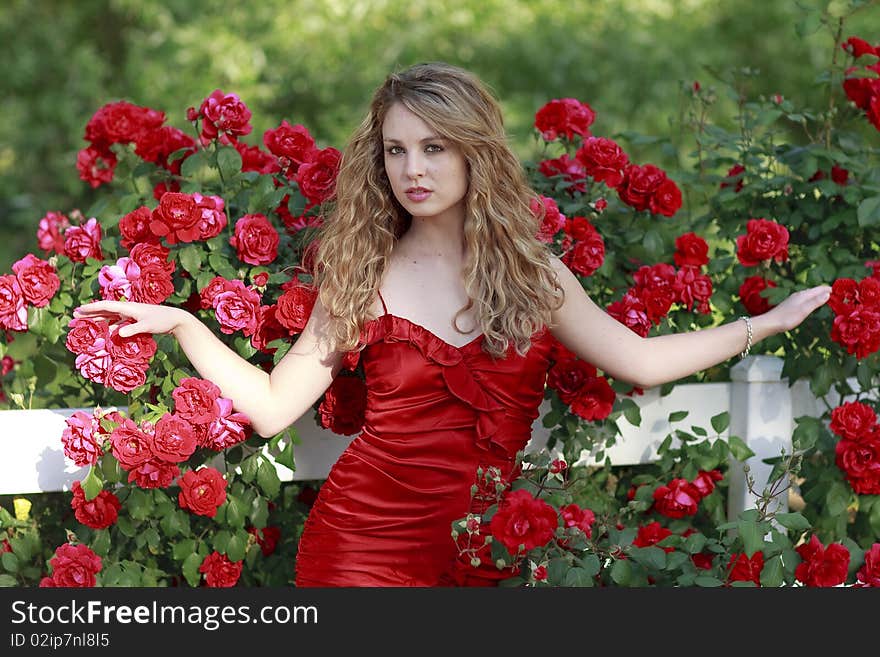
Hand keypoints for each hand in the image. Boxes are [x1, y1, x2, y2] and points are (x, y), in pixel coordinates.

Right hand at [73, 300, 191, 337]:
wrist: (176, 319)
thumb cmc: (162, 321)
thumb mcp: (147, 326)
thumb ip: (132, 330)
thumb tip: (116, 333)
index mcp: (128, 307)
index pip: (105, 306)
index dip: (91, 308)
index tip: (78, 310)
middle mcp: (128, 308)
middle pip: (104, 310)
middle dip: (89, 313)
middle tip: (74, 316)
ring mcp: (131, 314)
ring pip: (110, 316)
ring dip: (98, 319)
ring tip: (85, 322)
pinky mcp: (136, 319)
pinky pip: (118, 321)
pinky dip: (110, 324)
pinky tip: (106, 330)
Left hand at [762, 284, 831, 332]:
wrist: (769, 323)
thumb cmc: (787, 318)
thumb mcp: (804, 310)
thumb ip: (815, 302)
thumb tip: (828, 293)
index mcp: (803, 295)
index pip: (819, 289)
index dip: (830, 289)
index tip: (841, 290)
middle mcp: (798, 295)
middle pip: (815, 291)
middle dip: (825, 291)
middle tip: (836, 294)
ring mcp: (794, 300)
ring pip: (809, 295)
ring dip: (818, 295)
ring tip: (826, 297)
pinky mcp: (790, 305)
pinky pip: (805, 300)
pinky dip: (812, 300)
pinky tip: (809, 304)